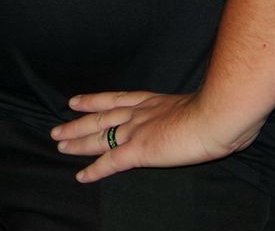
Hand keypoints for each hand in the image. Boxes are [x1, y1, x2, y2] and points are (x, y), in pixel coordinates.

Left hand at [50, 89, 263, 182]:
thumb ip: (189, 113)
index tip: (75, 101)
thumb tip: (196, 119)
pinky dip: (94, 170)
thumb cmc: (217, 110)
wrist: (217, 115)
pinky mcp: (138, 151)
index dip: (94, 101)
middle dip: (78, 122)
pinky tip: (81, 176)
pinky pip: (110, 162)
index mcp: (153, 101)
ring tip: (59, 145)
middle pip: (100, 117)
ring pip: (99, 136)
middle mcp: (139, 113)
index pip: (116, 99)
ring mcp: (137, 131)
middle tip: (57, 127)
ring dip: (77, 142)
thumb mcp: (197, 106)